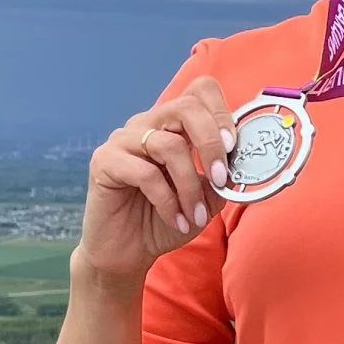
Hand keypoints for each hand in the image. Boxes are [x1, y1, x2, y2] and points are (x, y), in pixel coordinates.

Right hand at [73, 77, 237, 287]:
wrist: (127, 252)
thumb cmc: (166, 220)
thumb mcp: (204, 200)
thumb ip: (220, 179)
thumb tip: (239, 165)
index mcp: (173, 125)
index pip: (199, 91)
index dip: (222, 113)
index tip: (235, 147)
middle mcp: (148, 124)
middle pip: (186, 107)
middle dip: (211, 144)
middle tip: (221, 179)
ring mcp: (123, 140)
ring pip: (168, 145)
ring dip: (190, 186)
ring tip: (196, 215)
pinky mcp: (104, 162)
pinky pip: (145, 173)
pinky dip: (168, 201)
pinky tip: (177, 221)